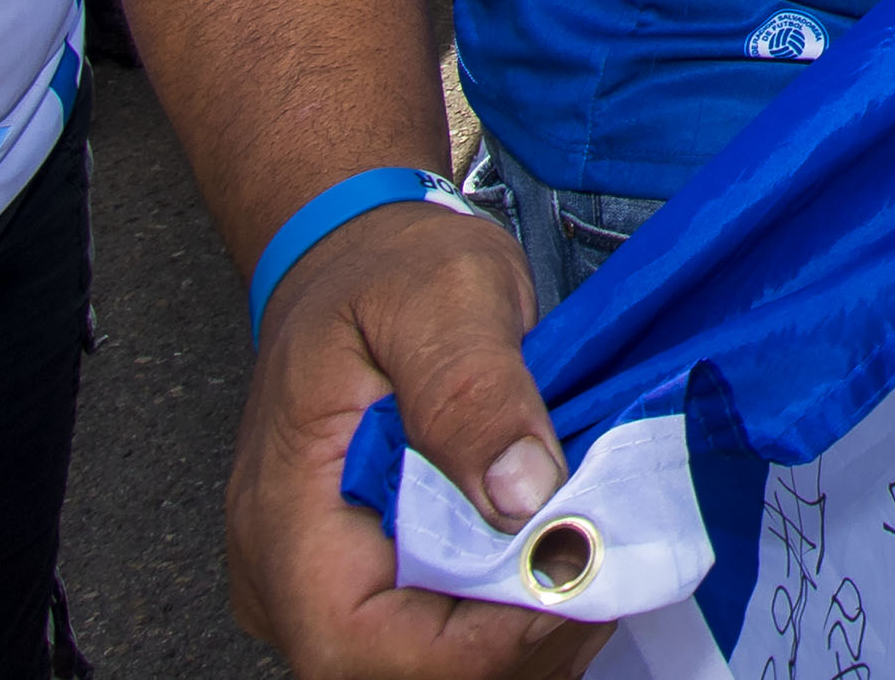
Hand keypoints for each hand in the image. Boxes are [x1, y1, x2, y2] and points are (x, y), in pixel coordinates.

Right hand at [229, 204, 602, 677]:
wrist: (362, 256)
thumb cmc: (390, 271)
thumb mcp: (440, 298)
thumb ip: (474, 391)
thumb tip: (522, 498)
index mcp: (286, 520)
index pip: (360, 644)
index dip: (476, 645)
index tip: (573, 572)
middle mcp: (290, 580)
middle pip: (401, 674)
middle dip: (518, 643)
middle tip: (608, 563)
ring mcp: (332, 588)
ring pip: (430, 671)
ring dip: (529, 635)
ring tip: (596, 554)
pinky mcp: (375, 583)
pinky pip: (445, 639)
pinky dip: (518, 618)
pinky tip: (566, 560)